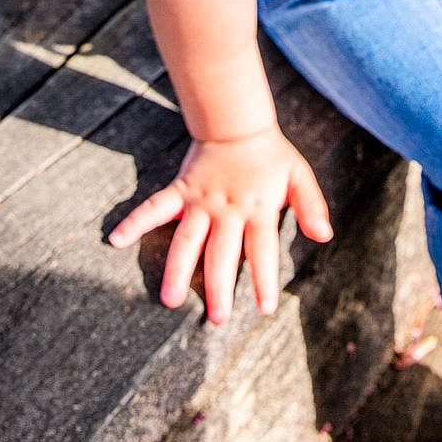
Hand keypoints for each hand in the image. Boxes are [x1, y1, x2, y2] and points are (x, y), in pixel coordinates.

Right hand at [109, 129, 332, 323]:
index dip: (264, 280)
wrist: (237, 123)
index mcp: (257, 209)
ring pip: (186, 240)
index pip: (262, 251)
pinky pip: (154, 207)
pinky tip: (116, 239)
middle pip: (221, 254)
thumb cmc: (271, 156)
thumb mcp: (299, 177)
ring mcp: (200, 201)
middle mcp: (227, 210)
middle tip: (217, 318)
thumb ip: (312, 206)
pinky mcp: (180, 190)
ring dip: (177, 269)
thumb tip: (325, 236)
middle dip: (219, 287)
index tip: (265, 309)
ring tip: (168, 299)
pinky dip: (134, 221)